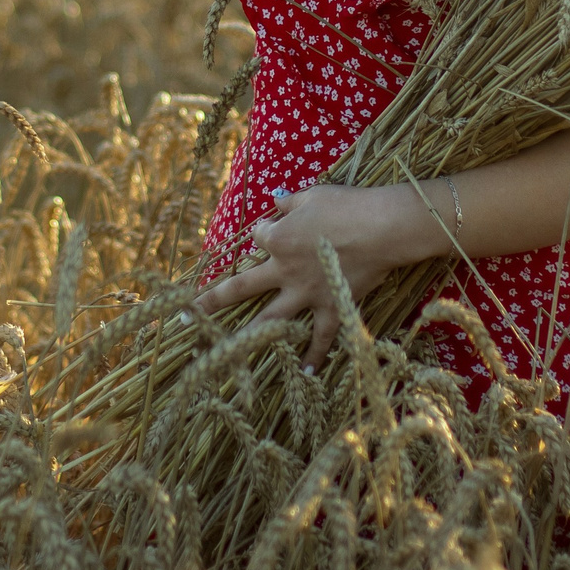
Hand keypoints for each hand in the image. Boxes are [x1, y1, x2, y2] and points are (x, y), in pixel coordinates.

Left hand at [190, 184, 423, 370]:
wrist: (381, 228)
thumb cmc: (345, 205)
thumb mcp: (312, 196)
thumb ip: (290, 202)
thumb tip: (276, 201)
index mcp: (276, 240)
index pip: (259, 236)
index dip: (265, 230)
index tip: (274, 225)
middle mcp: (283, 270)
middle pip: (241, 287)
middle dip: (213, 301)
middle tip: (188, 316)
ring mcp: (306, 293)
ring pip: (271, 319)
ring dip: (249, 338)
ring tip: (227, 356)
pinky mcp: (332, 306)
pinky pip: (321, 336)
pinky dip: (315, 355)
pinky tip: (307, 374)